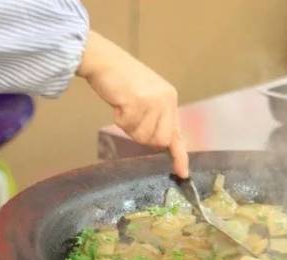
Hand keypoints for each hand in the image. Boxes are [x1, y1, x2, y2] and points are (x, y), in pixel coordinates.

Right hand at [78, 31, 188, 177]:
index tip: (183, 173)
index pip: (177, 133)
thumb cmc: (122, 79)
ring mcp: (152, 101)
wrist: (104, 60)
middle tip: (132, 118)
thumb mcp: (147, 96)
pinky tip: (118, 103)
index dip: (180, 156)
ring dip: (129, 127)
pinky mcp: (137, 101)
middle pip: (159, 140)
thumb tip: (162, 142)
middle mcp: (165, 100)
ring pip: (142, 136)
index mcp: (170, 99)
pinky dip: (119, 119)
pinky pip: (127, 126)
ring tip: (125, 106)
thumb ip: (157, 117)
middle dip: (143, 137)